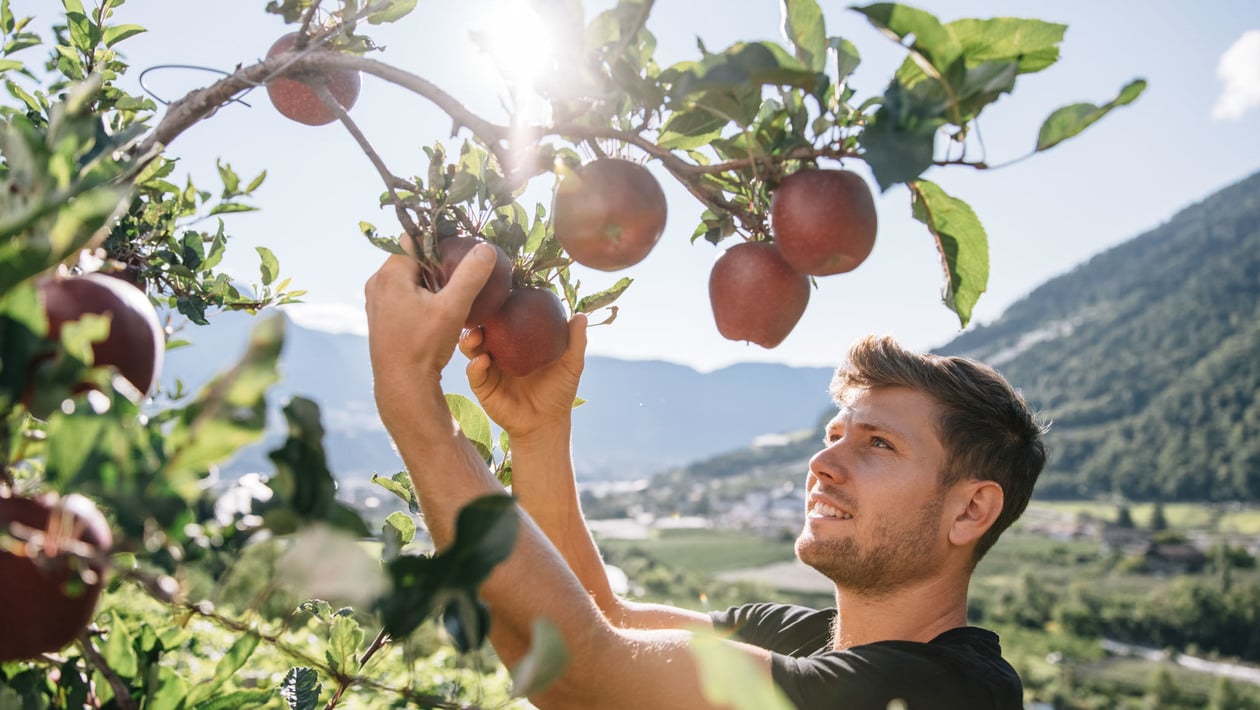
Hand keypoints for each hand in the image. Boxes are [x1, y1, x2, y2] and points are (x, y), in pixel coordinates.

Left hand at [364, 244, 495, 417]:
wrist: (402, 386)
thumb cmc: (424, 346)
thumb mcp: (452, 308)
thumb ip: (470, 275)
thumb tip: (486, 247)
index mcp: (390, 274)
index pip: (415, 239)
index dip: (440, 240)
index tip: (462, 247)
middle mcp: (377, 283)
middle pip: (412, 258)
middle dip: (437, 261)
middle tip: (463, 269)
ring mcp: (376, 301)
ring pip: (408, 277)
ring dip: (430, 280)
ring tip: (454, 289)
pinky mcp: (381, 317)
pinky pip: (403, 294)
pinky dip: (421, 295)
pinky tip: (439, 309)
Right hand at [459, 311, 587, 440]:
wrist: (547, 423)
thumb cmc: (559, 391)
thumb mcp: (570, 364)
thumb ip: (575, 341)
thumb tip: (580, 315)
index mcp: (516, 340)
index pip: (505, 316)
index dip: (500, 303)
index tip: (499, 290)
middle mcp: (499, 349)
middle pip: (483, 326)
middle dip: (478, 316)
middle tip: (482, 310)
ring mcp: (488, 367)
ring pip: (471, 346)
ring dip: (470, 338)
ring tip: (477, 335)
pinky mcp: (482, 386)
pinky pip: (474, 373)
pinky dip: (475, 365)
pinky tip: (482, 361)